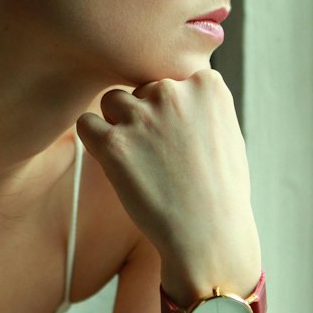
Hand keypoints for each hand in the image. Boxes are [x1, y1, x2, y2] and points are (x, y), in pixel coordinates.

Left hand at [76, 70, 260, 300]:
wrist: (208, 236)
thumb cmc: (219, 189)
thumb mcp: (226, 130)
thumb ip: (199, 102)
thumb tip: (171, 84)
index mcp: (206, 84)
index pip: (171, 76)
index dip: (171, 108)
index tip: (182, 137)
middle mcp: (173, 91)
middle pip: (141, 87)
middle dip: (144, 114)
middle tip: (160, 156)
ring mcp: (142, 115)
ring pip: (112, 101)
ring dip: (119, 125)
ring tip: (141, 162)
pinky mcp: (114, 143)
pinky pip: (86, 123)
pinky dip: (93, 140)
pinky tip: (113, 162)